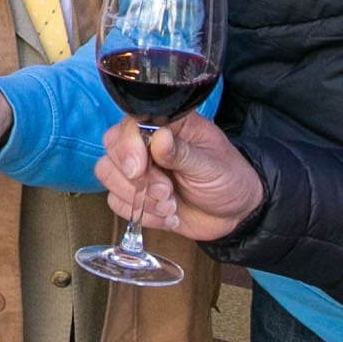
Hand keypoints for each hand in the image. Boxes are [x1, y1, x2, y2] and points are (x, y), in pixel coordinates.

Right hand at [95, 111, 262, 241]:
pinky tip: (167, 216)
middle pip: (112, 149)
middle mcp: (147, 142)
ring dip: (138, 198)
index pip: (130, 124)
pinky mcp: (135, 194)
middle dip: (136, 178)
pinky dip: (141, 214)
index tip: (140, 169)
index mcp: (168, 124)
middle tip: (165, 192)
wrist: (235, 214)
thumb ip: (183, 153)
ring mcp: (139, 169)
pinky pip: (115, 202)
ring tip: (170, 206)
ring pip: (107, 175)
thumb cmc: (229, 179)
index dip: (129, 146)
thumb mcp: (211, 166)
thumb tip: (160, 137)